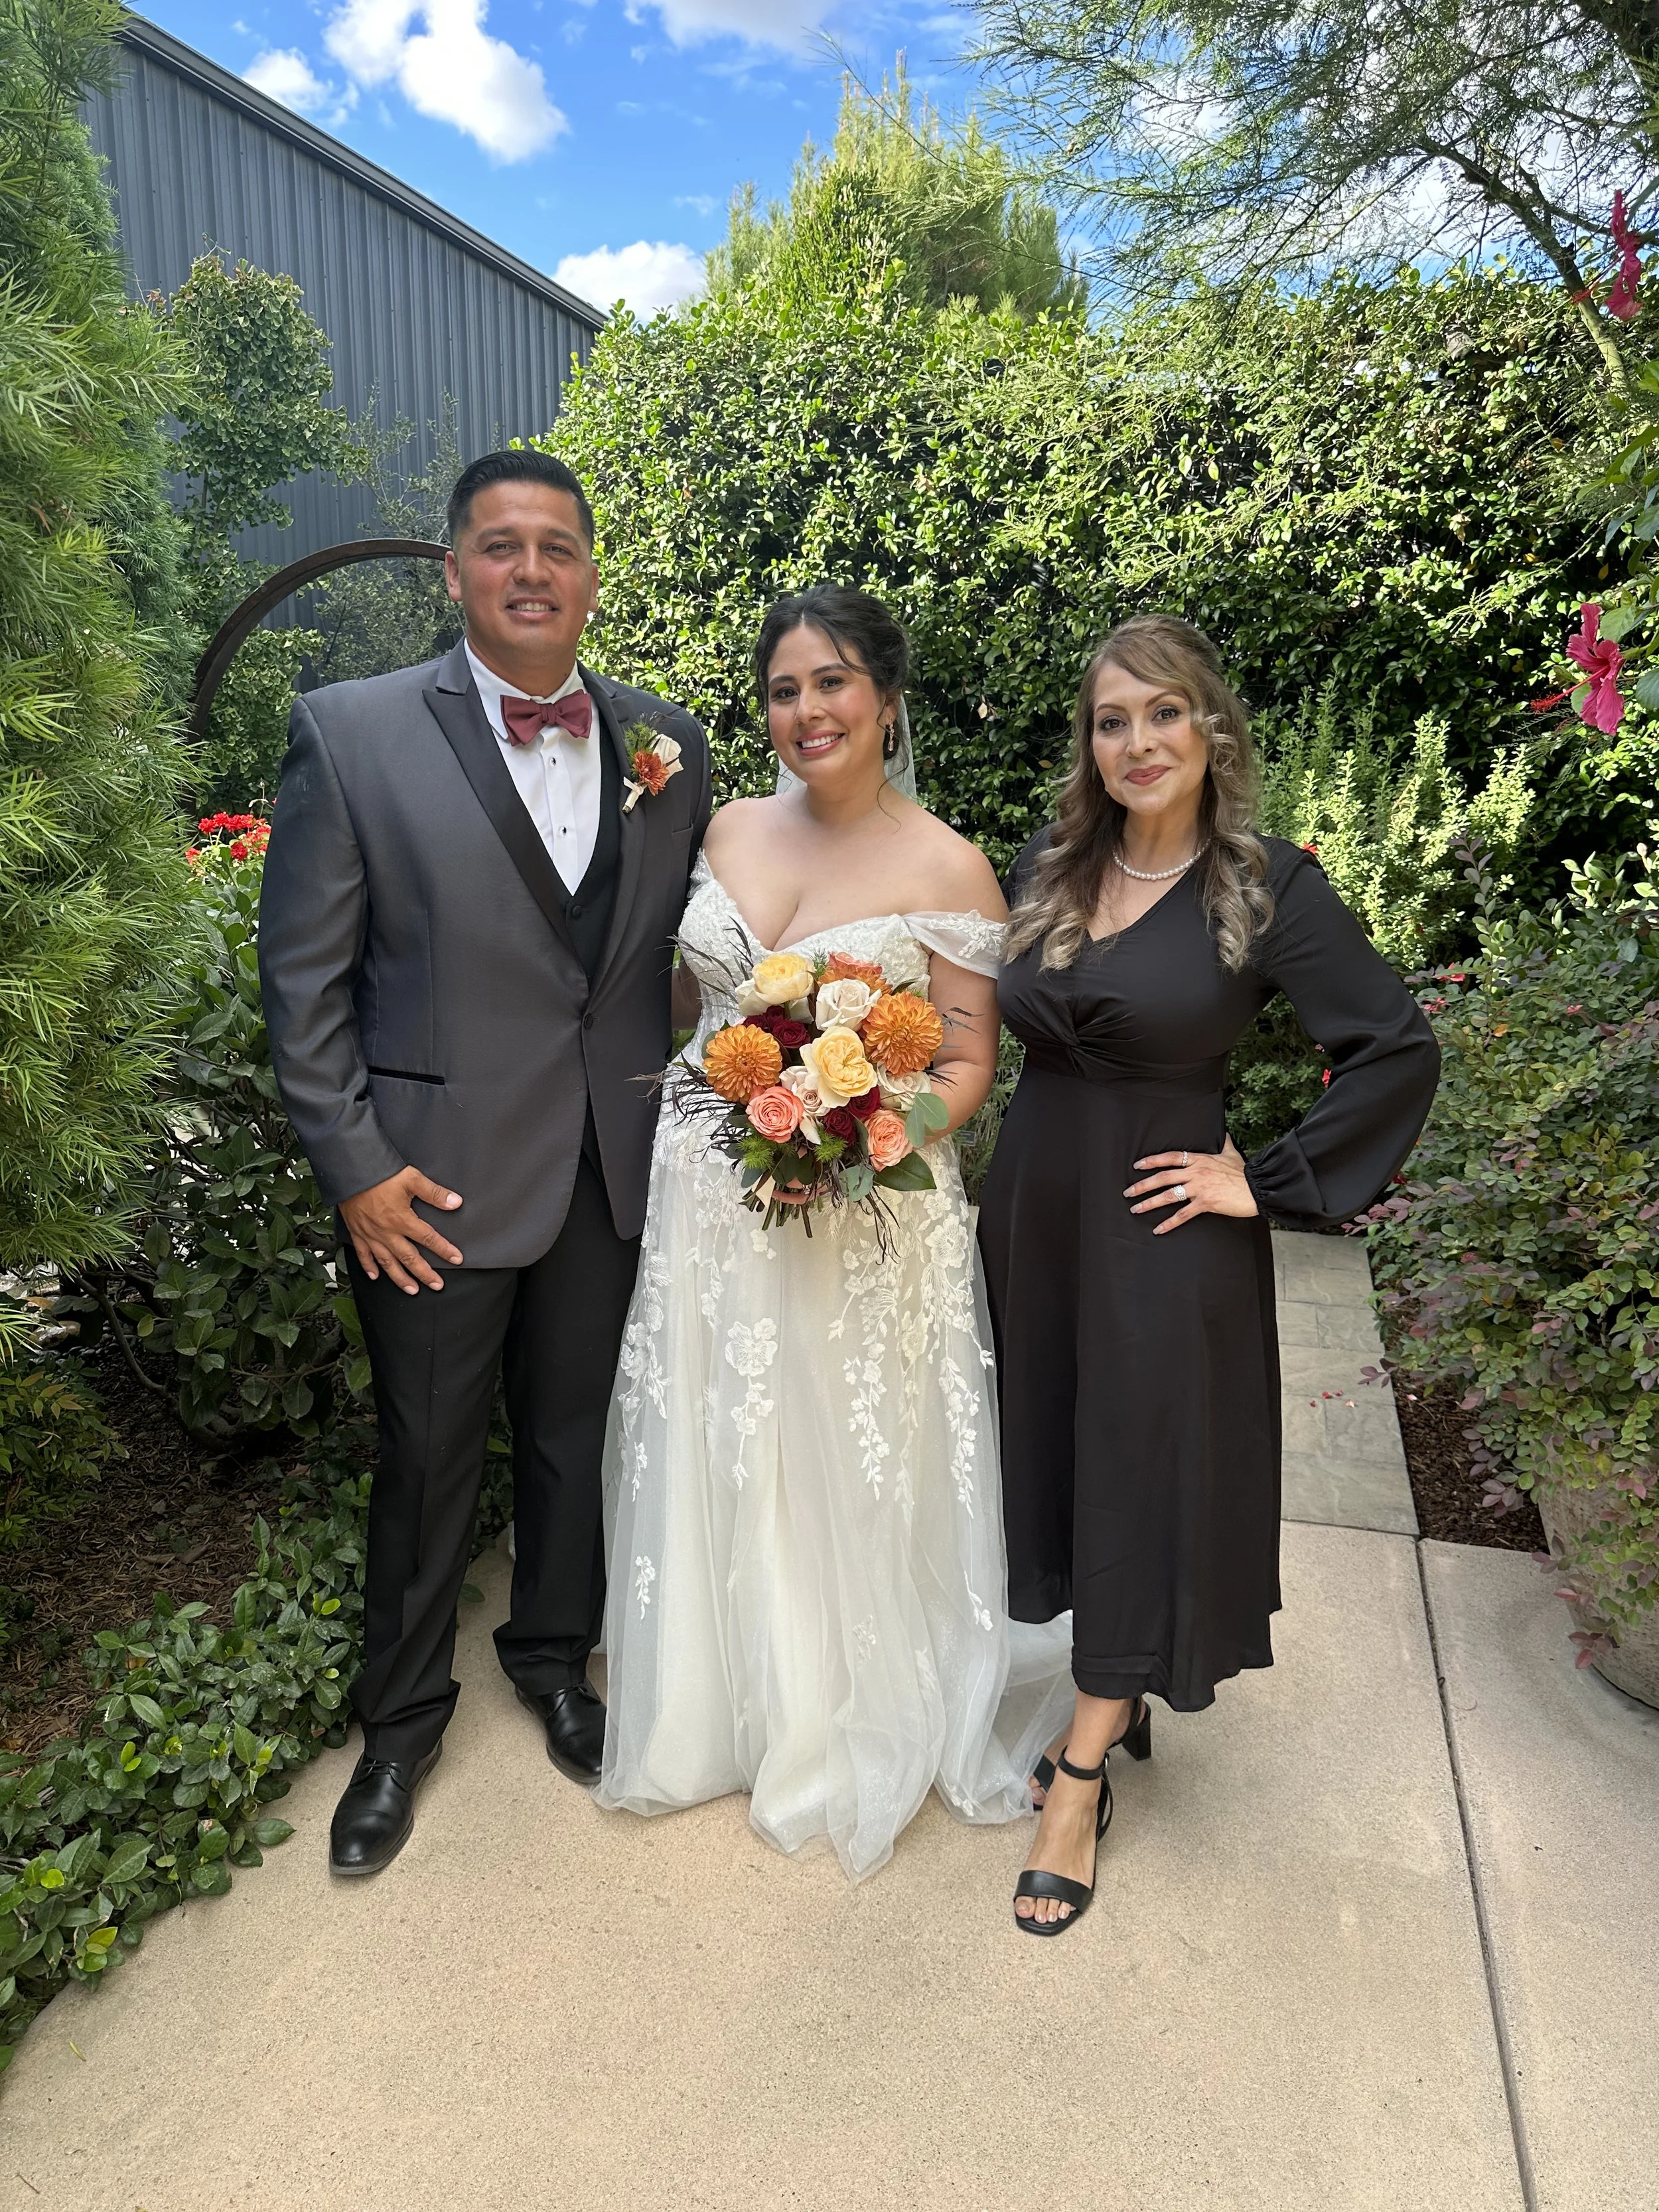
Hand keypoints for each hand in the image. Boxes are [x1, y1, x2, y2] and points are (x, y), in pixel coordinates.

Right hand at [340, 1166, 463, 1292]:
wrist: (351, 1171)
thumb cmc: (380, 1174)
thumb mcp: (411, 1179)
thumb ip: (434, 1193)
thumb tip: (455, 1202)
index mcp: (401, 1219)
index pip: (428, 1238)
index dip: (444, 1249)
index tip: (456, 1259)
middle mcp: (386, 1232)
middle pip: (409, 1258)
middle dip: (424, 1274)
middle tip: (437, 1285)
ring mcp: (370, 1235)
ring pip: (387, 1262)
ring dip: (400, 1278)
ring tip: (412, 1289)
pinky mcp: (357, 1233)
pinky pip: (363, 1255)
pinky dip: (369, 1267)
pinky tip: (375, 1276)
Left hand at [1125, 1136, 1258, 1234]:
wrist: (1257, 1187)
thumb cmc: (1245, 1172)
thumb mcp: (1232, 1154)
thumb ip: (1225, 1143)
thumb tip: (1225, 1134)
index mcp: (1200, 1160)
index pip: (1171, 1158)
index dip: (1153, 1160)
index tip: (1138, 1165)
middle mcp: (1196, 1172)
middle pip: (1163, 1177)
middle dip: (1142, 1185)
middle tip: (1128, 1192)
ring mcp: (1199, 1188)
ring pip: (1168, 1195)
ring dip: (1149, 1203)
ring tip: (1136, 1209)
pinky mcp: (1205, 1203)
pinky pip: (1182, 1214)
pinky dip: (1169, 1223)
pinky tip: (1158, 1229)